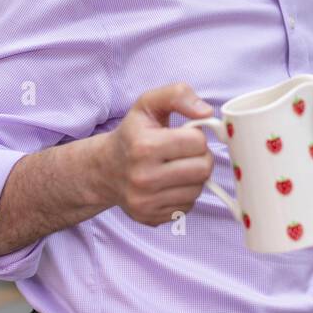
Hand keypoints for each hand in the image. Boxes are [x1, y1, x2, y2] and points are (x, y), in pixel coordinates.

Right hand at [99, 82, 216, 225]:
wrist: (105, 169)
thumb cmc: (133, 134)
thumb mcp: (148, 103)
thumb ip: (178, 94)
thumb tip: (207, 113)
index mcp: (144, 146)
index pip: (198, 142)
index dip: (196, 136)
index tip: (184, 136)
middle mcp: (143, 177)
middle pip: (203, 169)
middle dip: (201, 157)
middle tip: (186, 153)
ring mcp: (146, 201)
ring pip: (198, 189)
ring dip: (194, 177)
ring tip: (177, 167)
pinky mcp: (150, 217)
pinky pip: (187, 207)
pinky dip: (185, 194)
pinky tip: (170, 184)